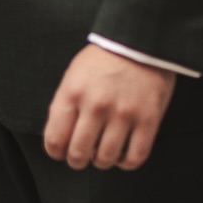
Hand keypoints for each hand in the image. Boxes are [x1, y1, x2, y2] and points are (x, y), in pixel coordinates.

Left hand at [43, 43, 175, 170]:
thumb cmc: (104, 58)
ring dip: (101, 161)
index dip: (56, 153)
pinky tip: (123, 153)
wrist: (140, 40)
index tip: (62, 152)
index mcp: (73, 93)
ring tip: (103, 151)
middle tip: (82, 155)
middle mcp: (96, 106)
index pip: (54, 140)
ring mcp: (123, 114)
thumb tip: (60, 139)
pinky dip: (126, 162)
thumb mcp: (74, 74)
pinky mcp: (148, 119)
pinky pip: (134, 157)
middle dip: (77, 160)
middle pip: (78, 154)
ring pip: (105, 159)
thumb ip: (65, 105)